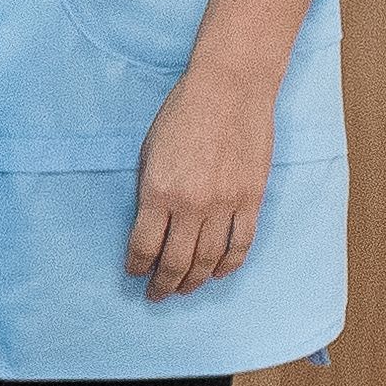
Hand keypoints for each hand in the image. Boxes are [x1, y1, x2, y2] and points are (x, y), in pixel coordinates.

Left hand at [127, 56, 278, 299]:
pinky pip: (241, 244)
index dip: (137, 266)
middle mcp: (193, 204)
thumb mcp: (149, 151)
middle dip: (163, 284)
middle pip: (177, 261)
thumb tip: (149, 224)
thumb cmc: (182, 114)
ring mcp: (226, 204)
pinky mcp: (252, 199)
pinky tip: (218, 274)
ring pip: (209, 259)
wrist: (230, 89)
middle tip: (156, 296)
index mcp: (158, 192)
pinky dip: (229, 264)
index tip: (133, 274)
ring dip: (194, 280)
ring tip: (183, 290)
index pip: (144, 245)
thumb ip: (149, 191)